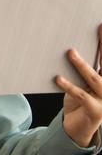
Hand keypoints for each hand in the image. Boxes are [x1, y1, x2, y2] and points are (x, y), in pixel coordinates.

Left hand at [55, 24, 101, 147]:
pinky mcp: (95, 112)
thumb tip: (67, 48)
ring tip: (70, 53)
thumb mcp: (80, 82)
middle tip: (100, 28)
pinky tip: (58, 78)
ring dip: (82, 65)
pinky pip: (81, 96)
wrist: (77, 129)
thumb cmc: (78, 101)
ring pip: (95, 79)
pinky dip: (69, 86)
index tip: (100, 25)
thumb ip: (80, 69)